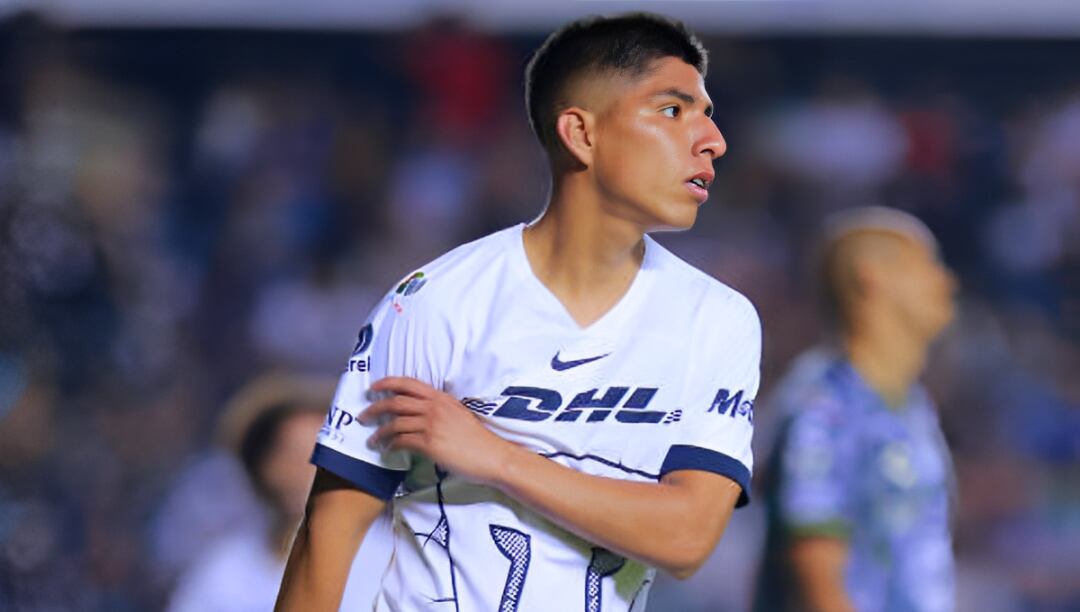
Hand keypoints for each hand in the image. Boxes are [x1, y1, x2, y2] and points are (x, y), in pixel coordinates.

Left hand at [361, 377, 513, 485]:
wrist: (492, 455)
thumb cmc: (477, 439)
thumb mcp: (458, 414)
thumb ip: (439, 410)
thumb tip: (420, 415)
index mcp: (441, 398)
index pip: (409, 383)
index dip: (388, 383)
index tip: (374, 387)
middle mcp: (434, 408)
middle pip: (396, 401)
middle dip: (375, 408)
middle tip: (363, 416)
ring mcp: (431, 425)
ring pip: (395, 422)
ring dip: (379, 431)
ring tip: (372, 439)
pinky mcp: (429, 443)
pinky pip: (402, 441)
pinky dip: (390, 445)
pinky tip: (387, 450)